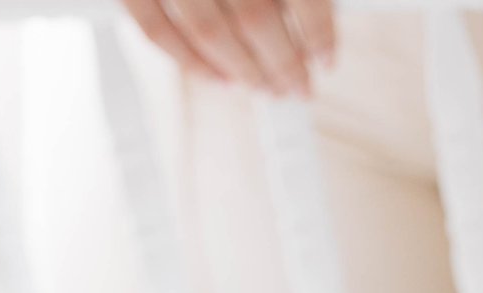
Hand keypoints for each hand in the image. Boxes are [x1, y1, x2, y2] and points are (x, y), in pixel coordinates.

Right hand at [118, 0, 332, 95]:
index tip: (326, 58)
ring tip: (264, 86)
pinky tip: (218, 79)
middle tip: (297, 86)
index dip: (318, 28)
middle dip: (282, 60)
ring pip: (208, 29)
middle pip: (255, 15)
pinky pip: (156, 30)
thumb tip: (309, 18)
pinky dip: (189, 61)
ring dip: (242, 68)